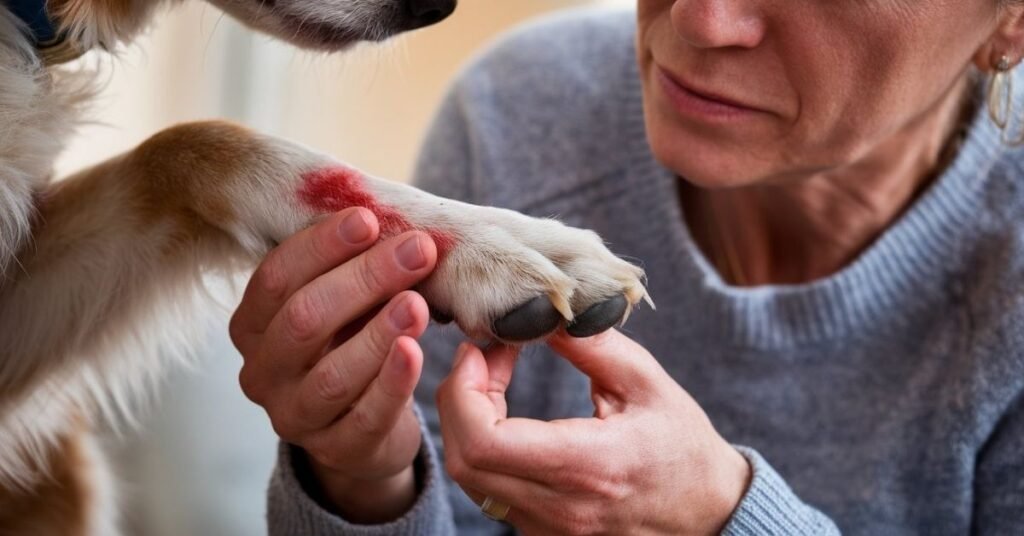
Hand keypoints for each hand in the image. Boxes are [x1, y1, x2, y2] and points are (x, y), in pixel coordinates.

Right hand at [229, 207, 436, 522]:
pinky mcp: (336, 449)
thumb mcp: (343, 305)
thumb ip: (353, 266)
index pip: (276, 278)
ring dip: (378, 332)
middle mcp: (262, 372)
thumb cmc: (351, 344)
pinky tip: (415, 353)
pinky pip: (365, 416)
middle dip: (364, 278)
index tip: (370, 218)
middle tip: (416, 250)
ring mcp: (294, 416)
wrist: (364, 428)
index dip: (322, 245)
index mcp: (253, 326)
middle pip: (304, 318)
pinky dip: (392, 382)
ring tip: (417, 302)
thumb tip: (391, 212)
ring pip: (332, 373)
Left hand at [436, 330, 750, 534]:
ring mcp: (546, 527)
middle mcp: (559, 506)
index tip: (480, 350)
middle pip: (464, 460)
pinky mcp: (541, 532)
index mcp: (588, 464)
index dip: (463, 390)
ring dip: (466, 421)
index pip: (485, 441)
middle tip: (483, 357)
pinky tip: (504, 414)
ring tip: (494, 379)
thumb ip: (590, 346)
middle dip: (457, 398)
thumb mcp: (646, 383)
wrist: (709, 513)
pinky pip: (488, 489)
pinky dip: (482, 445)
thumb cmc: (682, 447)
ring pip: (470, 477)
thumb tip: (542, 313)